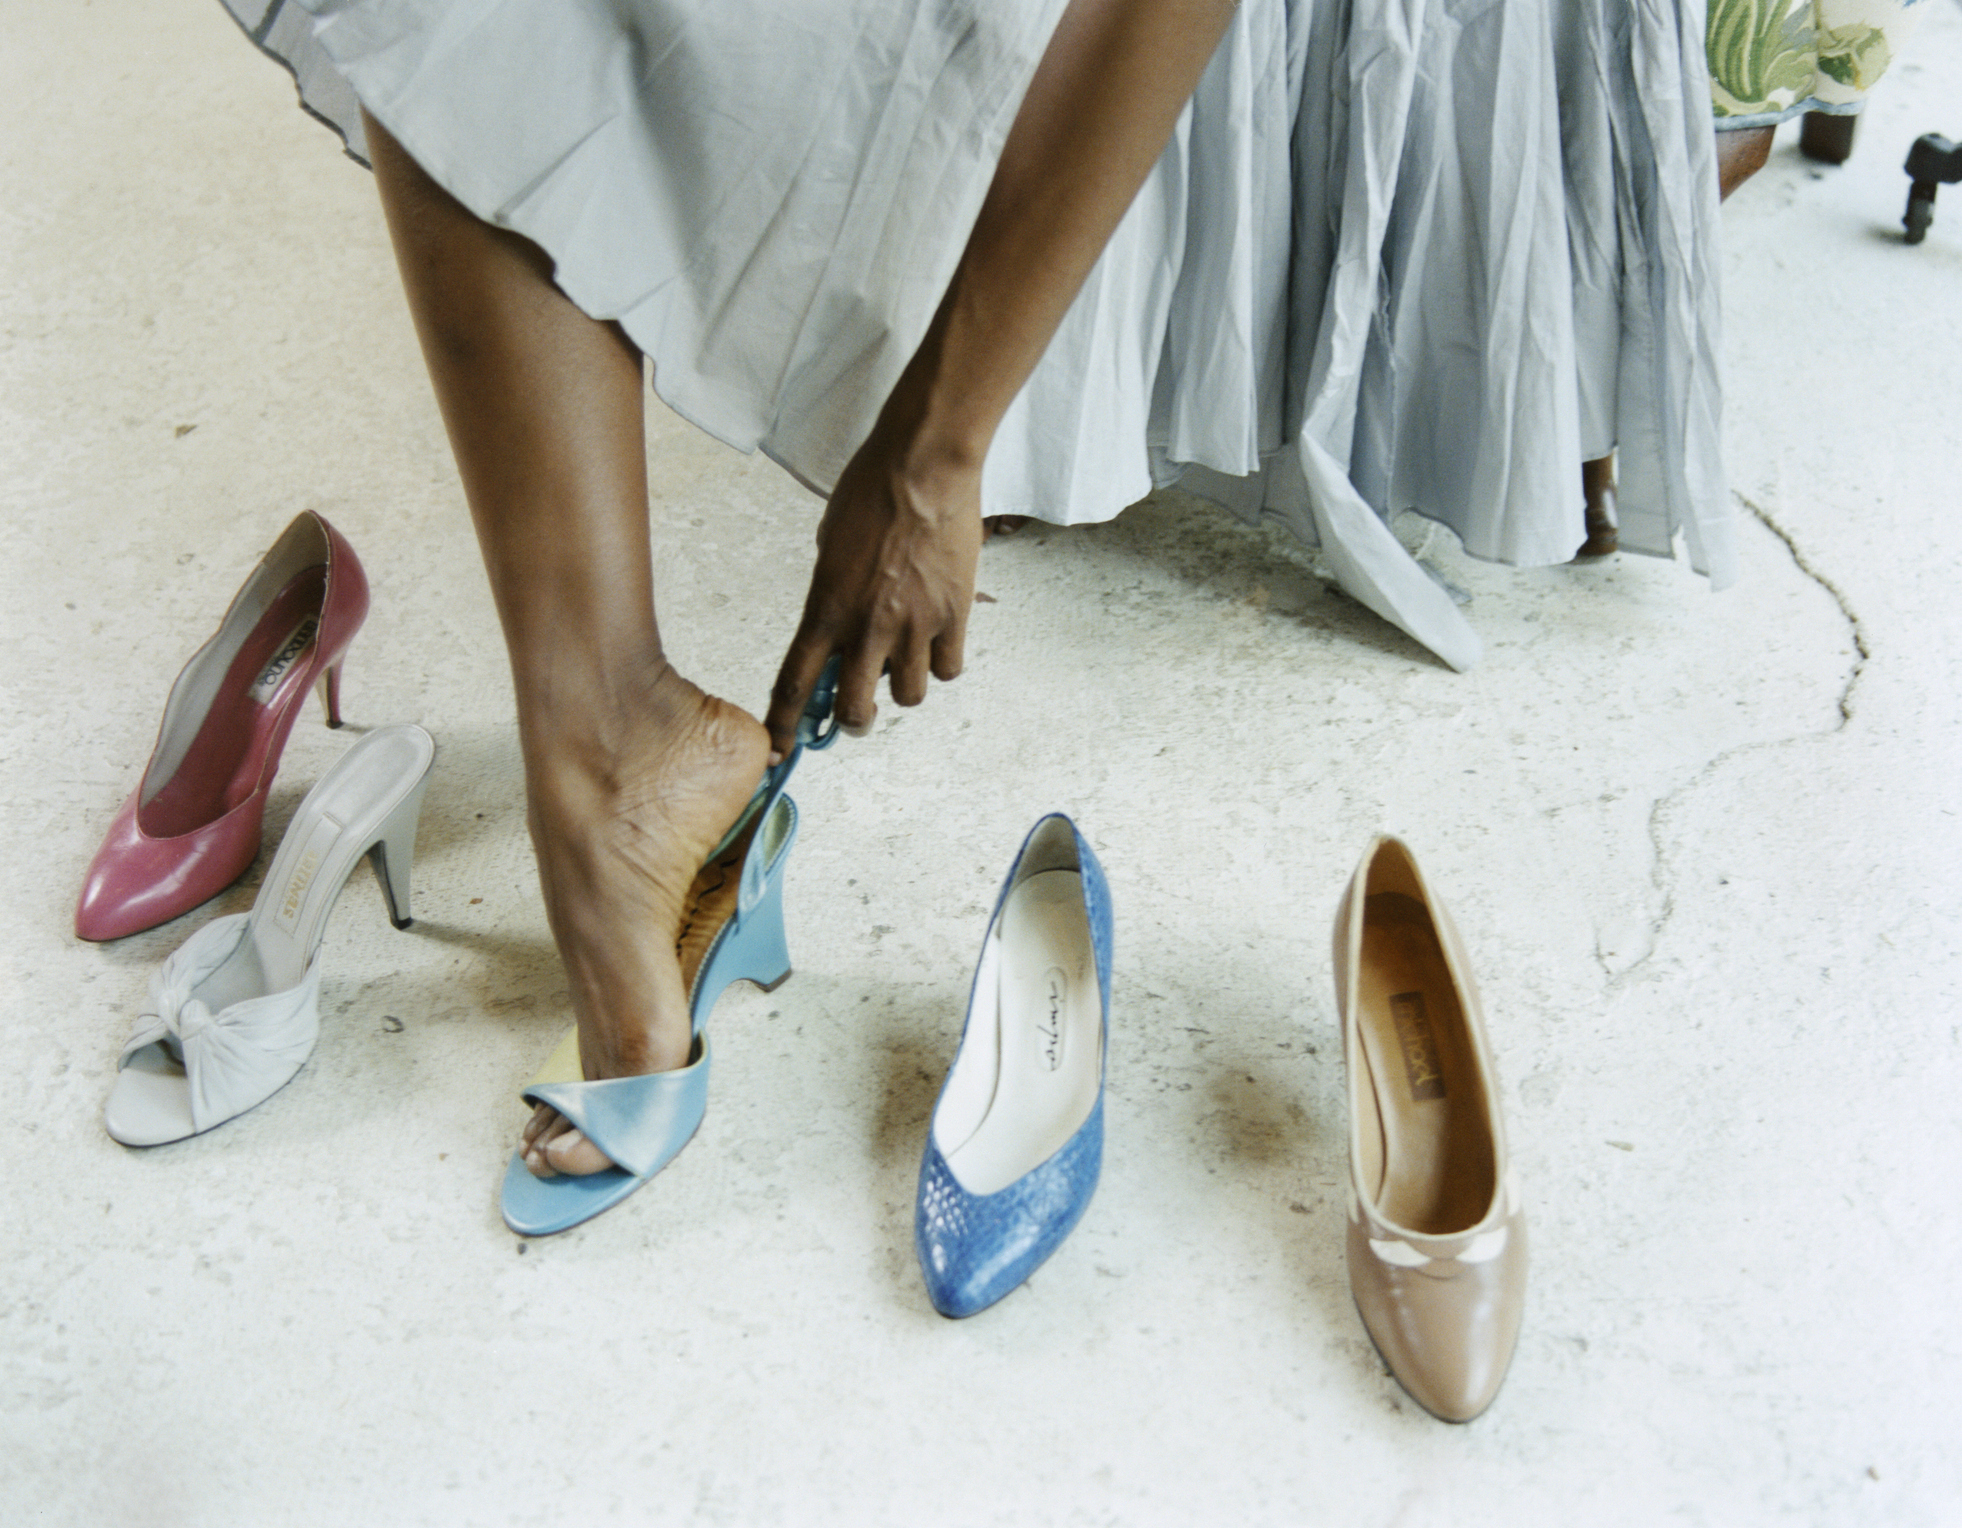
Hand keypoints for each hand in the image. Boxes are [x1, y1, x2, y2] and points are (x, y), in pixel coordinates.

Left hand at [765, 433, 982, 756]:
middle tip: (859, 710)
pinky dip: (941, 663)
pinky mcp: (953, 617)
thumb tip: (844, 619)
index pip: (793, 683)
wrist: (923, 466)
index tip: (779, 748)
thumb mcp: (831, 543)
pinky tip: (938, 640)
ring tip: (905, 660)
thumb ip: (833, 590)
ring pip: (907, 697)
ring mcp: (912, 626)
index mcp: (825, 606)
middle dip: (853, 719)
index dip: (783, 724)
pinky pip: (947, 669)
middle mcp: (866, 626)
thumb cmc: (871, 489)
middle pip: (853, 709)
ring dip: (901, 688)